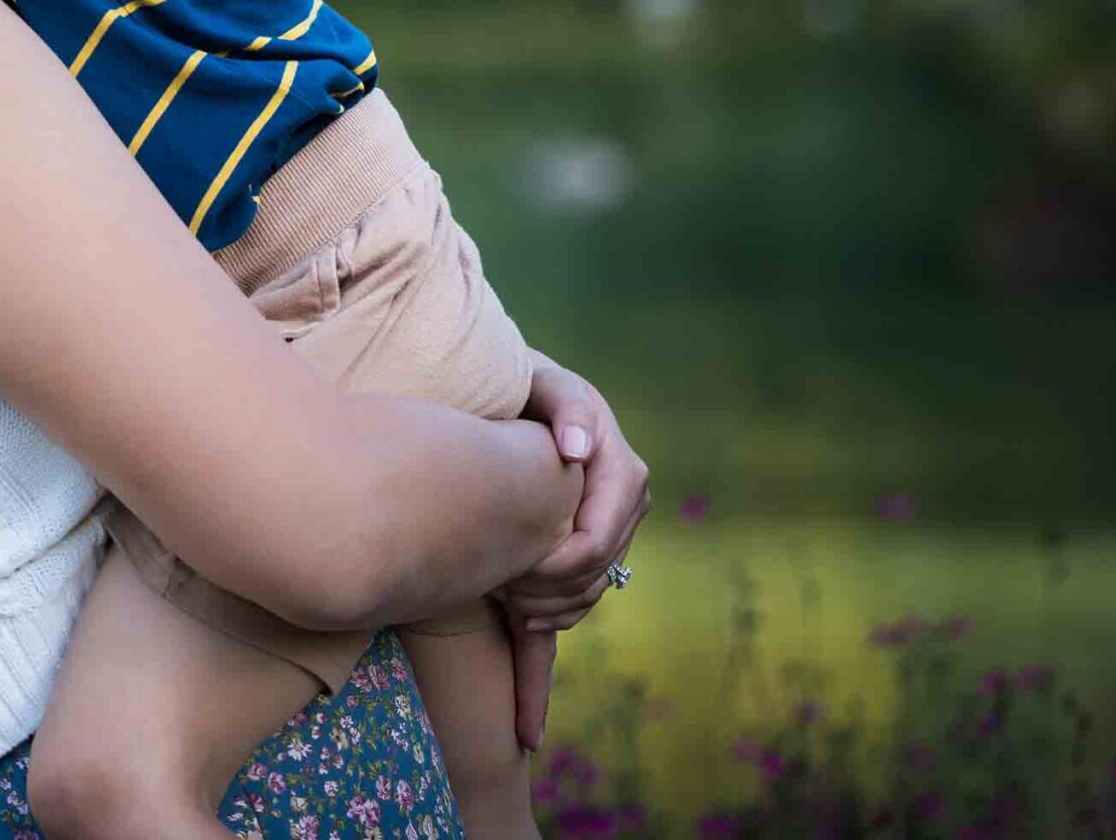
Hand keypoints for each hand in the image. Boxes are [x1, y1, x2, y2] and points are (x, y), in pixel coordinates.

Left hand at [497, 351, 649, 749]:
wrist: (502, 401)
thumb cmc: (520, 386)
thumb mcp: (546, 382)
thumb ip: (570, 410)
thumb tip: (577, 452)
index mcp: (619, 475)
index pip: (599, 538)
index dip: (561, 559)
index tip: (520, 566)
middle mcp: (614, 518)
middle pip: (588, 580)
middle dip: (544, 587)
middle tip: (500, 581)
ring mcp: (588, 552)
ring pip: (572, 609)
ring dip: (534, 614)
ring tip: (496, 592)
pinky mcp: (551, 578)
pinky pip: (547, 642)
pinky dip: (532, 688)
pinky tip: (523, 734)